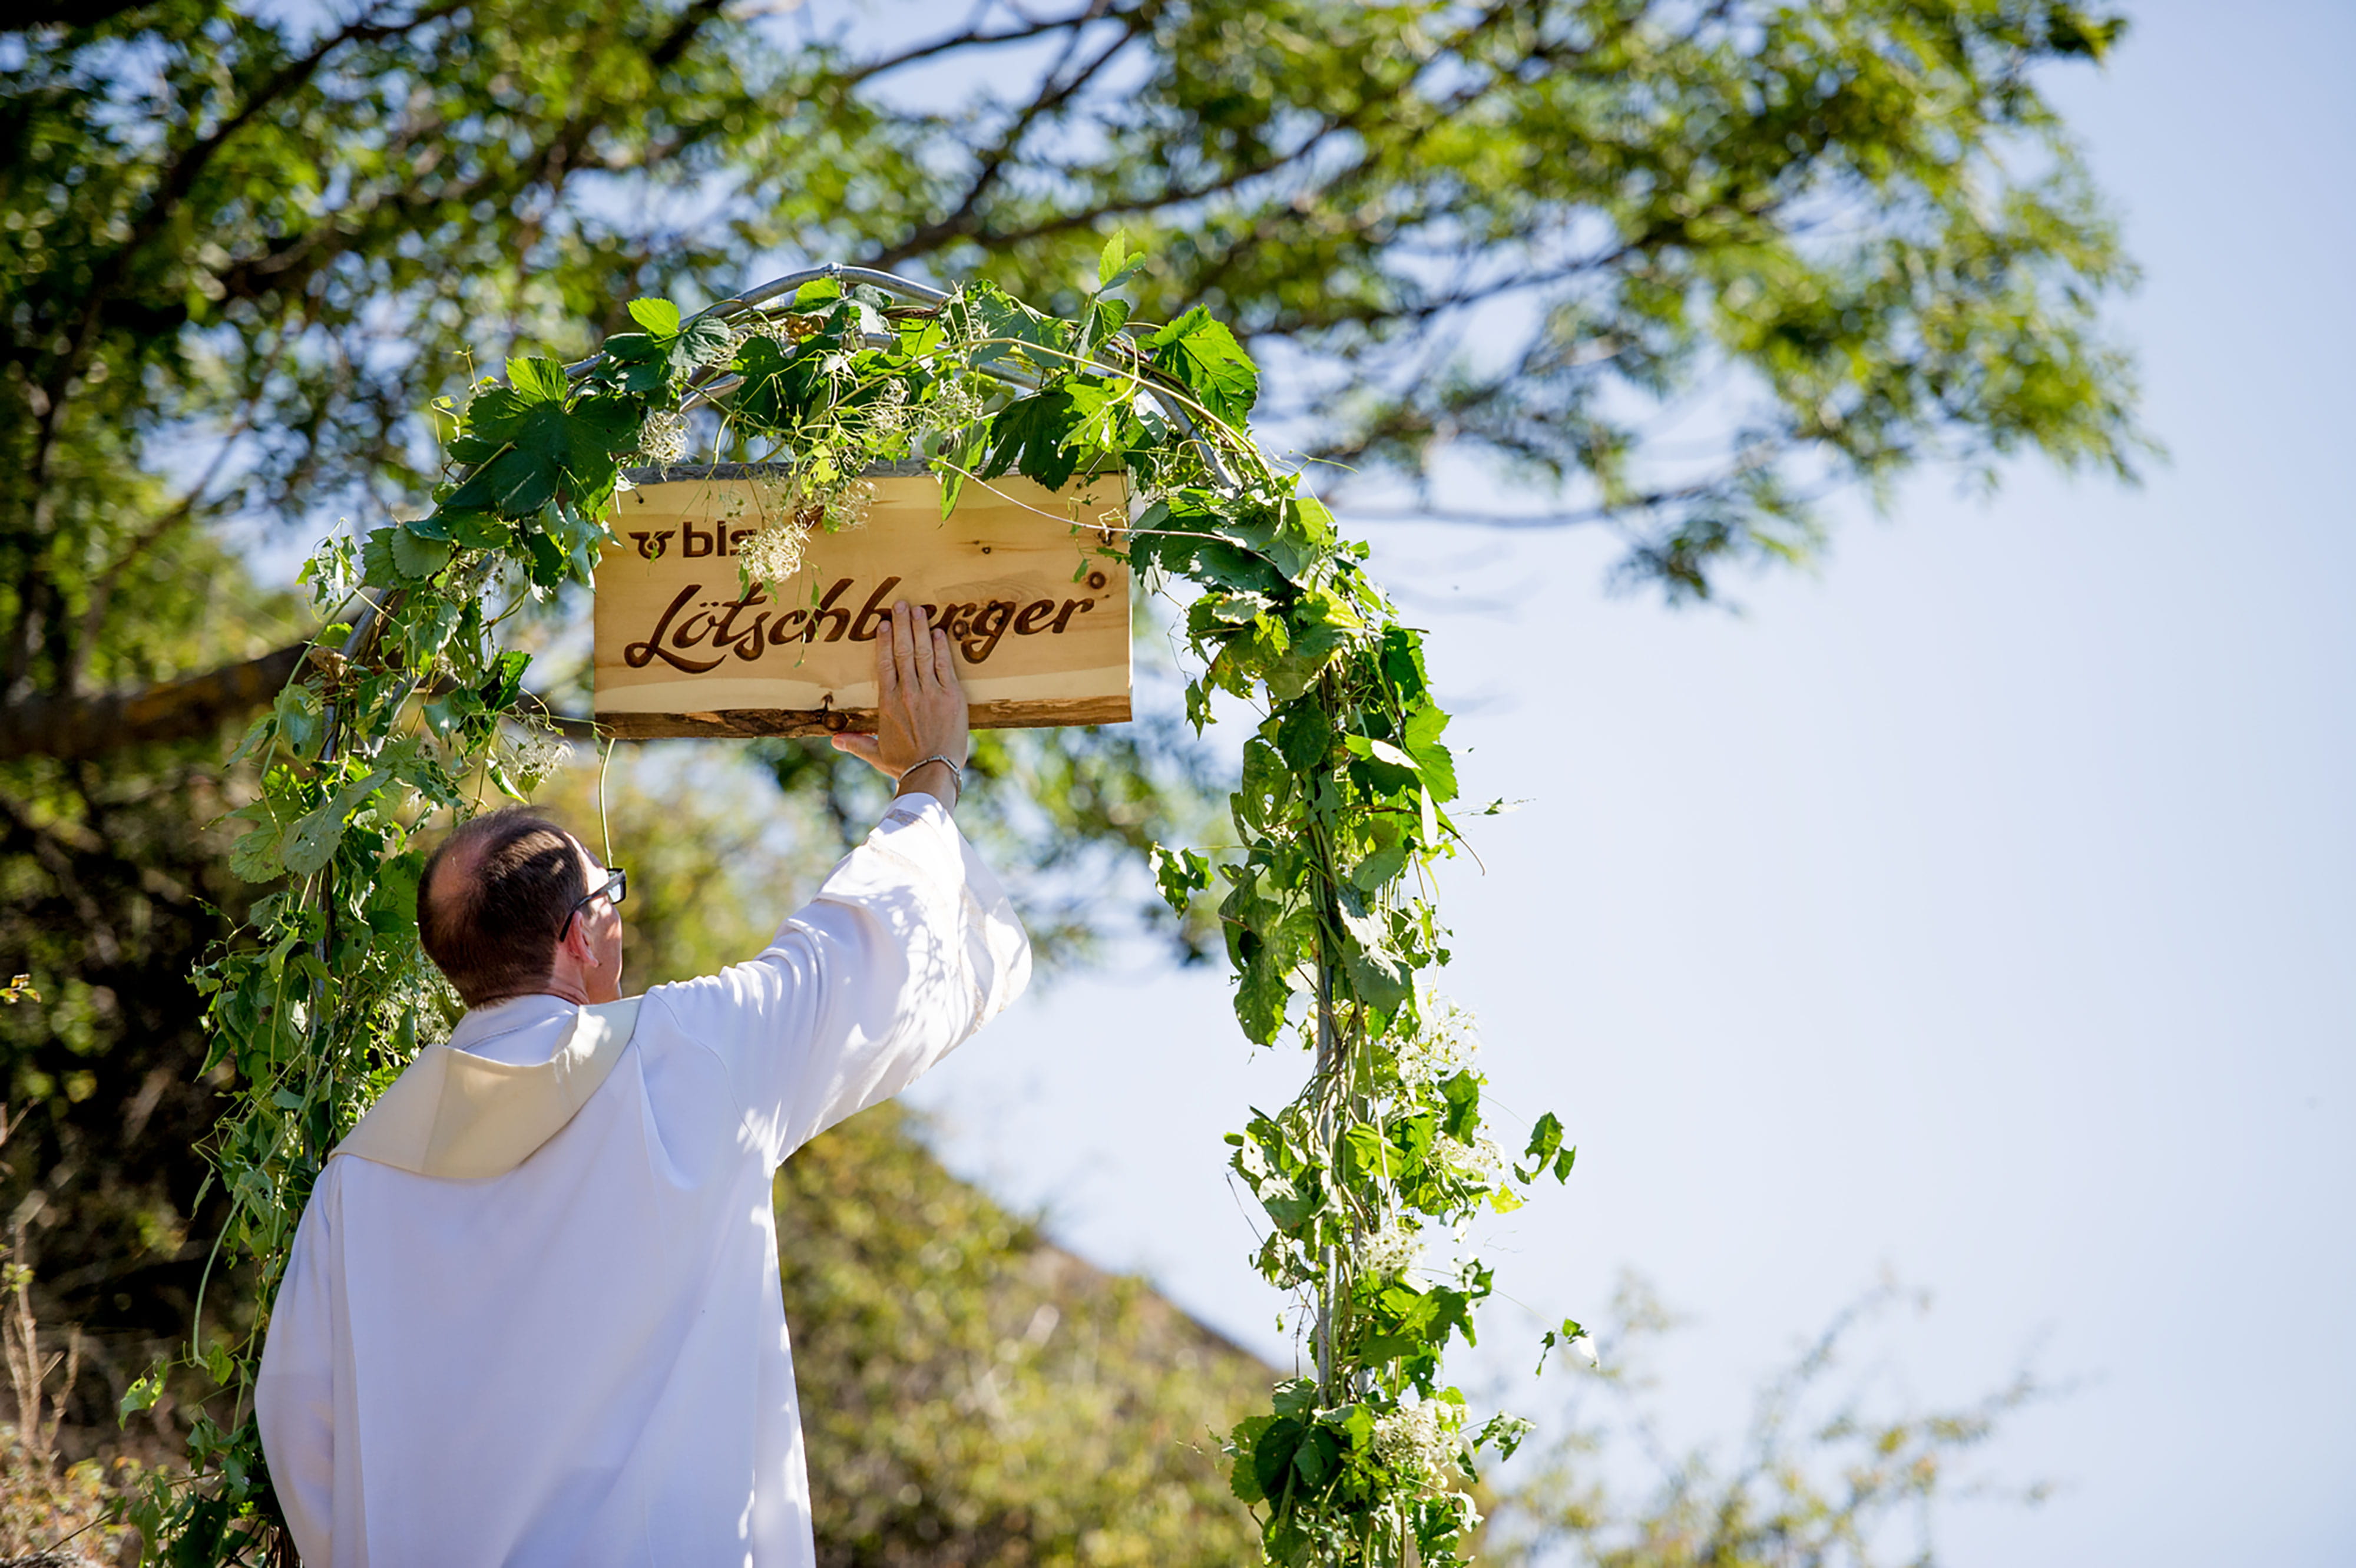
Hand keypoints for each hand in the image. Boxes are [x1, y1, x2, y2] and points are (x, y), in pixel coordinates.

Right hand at [830, 601, 969, 801]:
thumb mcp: (876, 753)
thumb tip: (834, 741)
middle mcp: (907, 692)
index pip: (885, 663)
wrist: (932, 773)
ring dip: (921, 629)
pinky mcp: (952, 696)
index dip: (884, 641)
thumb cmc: (904, 765)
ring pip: (923, 653)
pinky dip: (942, 648)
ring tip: (919, 610)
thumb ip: (856, 743)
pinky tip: (939, 632)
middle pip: (903, 651)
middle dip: (902, 625)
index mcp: (888, 703)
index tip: (884, 624)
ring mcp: (931, 692)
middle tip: (901, 604)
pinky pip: (944, 665)